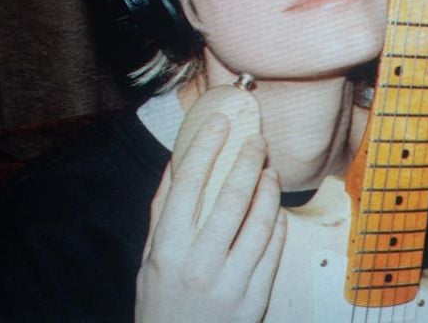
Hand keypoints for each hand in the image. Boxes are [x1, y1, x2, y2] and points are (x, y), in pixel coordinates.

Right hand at [135, 115, 286, 322]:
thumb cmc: (160, 304)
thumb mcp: (149, 259)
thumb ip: (162, 211)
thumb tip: (175, 164)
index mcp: (168, 248)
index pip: (189, 183)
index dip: (207, 146)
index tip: (220, 122)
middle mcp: (198, 263)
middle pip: (230, 196)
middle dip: (247, 160)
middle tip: (257, 139)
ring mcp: (229, 283)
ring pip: (259, 222)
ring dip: (269, 189)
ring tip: (270, 170)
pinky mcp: (253, 300)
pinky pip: (273, 251)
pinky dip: (278, 223)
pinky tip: (277, 208)